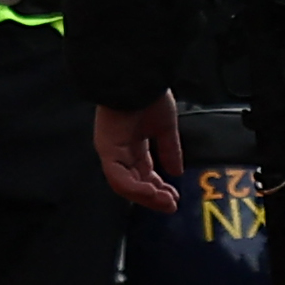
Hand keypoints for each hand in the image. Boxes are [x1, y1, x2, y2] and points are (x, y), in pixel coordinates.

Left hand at [91, 92, 185, 212]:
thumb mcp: (165, 127)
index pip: (143, 173)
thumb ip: (170, 150)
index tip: (174, 196)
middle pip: (134, 183)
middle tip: (171, 205)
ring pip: (125, 185)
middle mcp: (119, 151)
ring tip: (165, 201)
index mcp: (131, 144)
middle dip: (153, 196)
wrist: (138, 78)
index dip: (158, 187)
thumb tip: (177, 171)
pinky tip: (152, 191)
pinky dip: (136, 188)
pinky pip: (119, 177)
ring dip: (146, 196)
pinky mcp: (107, 150)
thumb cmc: (150, 95)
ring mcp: (111, 151)